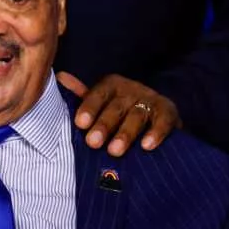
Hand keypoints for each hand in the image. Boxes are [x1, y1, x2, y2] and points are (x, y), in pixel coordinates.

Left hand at [58, 72, 180, 156]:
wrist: (157, 115)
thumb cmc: (120, 112)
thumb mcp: (101, 102)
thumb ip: (81, 94)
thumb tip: (59, 77)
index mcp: (111, 85)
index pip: (97, 94)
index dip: (89, 108)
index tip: (80, 124)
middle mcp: (131, 89)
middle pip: (116, 107)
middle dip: (104, 125)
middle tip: (93, 143)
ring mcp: (150, 99)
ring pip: (137, 115)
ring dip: (126, 134)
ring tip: (114, 151)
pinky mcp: (169, 111)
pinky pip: (163, 121)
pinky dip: (155, 133)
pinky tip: (147, 146)